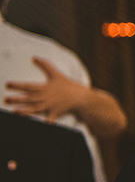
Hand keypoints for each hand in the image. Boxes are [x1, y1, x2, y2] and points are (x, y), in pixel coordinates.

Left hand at [5, 57, 126, 138]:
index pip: (29, 86)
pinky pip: (47, 119)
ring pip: (35, 109)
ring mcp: (50, 106)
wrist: (81, 97)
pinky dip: (42, 122)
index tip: (8, 85)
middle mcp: (46, 97)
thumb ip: (45, 65)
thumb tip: (34, 57)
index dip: (18, 85)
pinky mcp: (54, 114)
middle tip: (6, 99)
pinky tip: (34, 124)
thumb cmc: (68, 85)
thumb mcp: (56, 74)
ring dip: (24, 110)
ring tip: (14, 111)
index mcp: (46, 88)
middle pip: (29, 98)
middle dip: (17, 99)